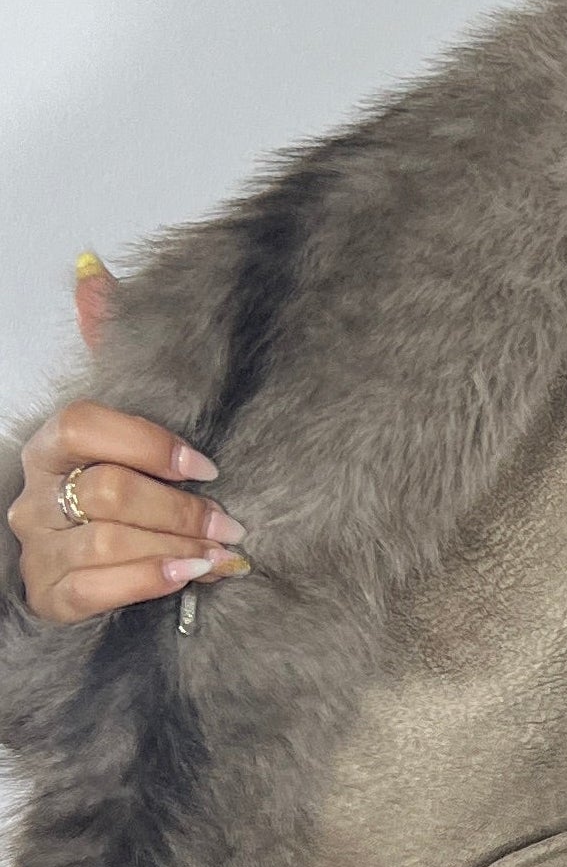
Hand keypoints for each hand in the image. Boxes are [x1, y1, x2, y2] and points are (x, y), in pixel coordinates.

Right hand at [6, 253, 251, 622]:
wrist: (91, 567)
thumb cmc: (116, 487)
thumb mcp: (119, 421)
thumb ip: (108, 350)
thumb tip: (92, 270)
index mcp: (51, 444)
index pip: (84, 426)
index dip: (148, 443)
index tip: (206, 464)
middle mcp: (36, 494)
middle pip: (109, 492)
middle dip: (180, 509)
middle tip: (229, 520)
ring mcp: (41, 546)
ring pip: (109, 542)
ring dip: (177, 546)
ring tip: (220, 551)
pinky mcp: (51, 596)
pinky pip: (97, 589)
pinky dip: (150, 581)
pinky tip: (189, 575)